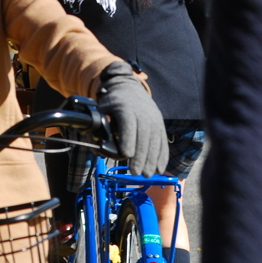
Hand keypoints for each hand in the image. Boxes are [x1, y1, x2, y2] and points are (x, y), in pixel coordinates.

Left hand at [95, 60, 168, 175]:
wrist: (130, 87)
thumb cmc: (113, 102)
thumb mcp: (103, 108)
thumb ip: (101, 125)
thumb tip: (98, 140)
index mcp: (126, 108)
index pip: (128, 125)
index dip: (128, 139)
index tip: (126, 154)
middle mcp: (143, 113)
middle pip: (143, 136)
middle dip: (140, 156)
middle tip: (136, 172)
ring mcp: (154, 119)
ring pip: (155, 141)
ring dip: (152, 159)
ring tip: (147, 174)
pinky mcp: (160, 124)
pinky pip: (163, 141)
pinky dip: (162, 155)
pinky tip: (160, 168)